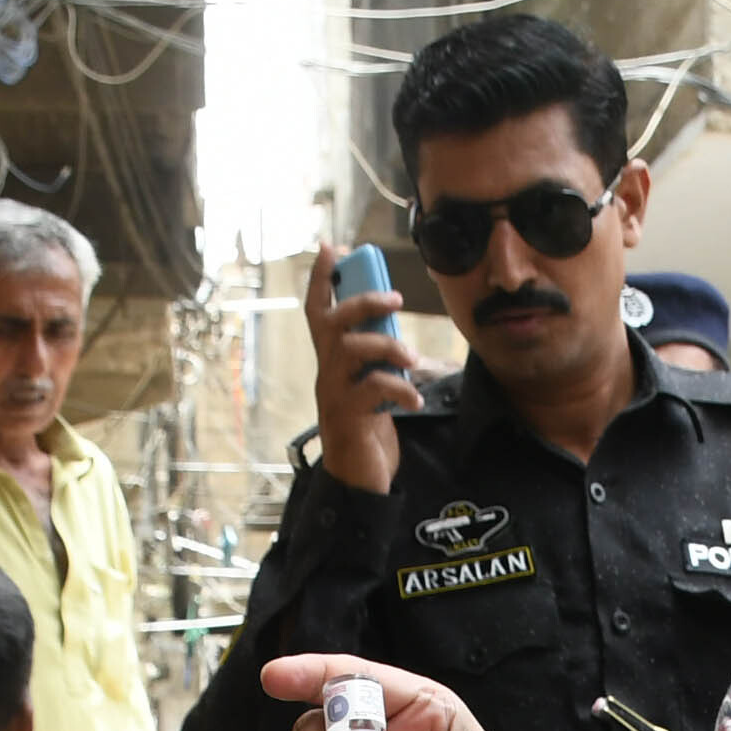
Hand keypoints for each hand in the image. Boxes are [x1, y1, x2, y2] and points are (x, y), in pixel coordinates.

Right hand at [303, 255, 421, 495]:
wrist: (359, 482)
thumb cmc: (369, 434)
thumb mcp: (375, 392)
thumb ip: (382, 367)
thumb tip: (412, 347)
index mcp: (331, 363)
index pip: (317, 313)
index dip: (320, 279)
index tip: (331, 247)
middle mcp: (326, 373)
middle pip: (333, 323)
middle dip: (363, 302)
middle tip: (396, 299)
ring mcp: (334, 395)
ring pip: (351, 350)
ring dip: (388, 346)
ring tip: (413, 359)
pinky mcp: (349, 417)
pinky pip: (372, 388)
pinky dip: (399, 389)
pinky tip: (413, 400)